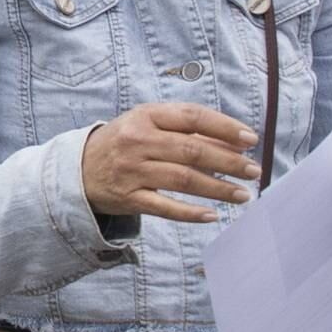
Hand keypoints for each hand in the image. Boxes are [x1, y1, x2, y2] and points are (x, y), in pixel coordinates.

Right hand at [81, 103, 258, 222]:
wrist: (77, 168)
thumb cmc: (123, 142)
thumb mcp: (146, 124)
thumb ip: (184, 129)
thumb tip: (232, 142)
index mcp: (145, 116)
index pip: (192, 117)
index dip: (224, 127)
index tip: (250, 139)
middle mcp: (138, 141)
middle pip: (192, 151)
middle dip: (229, 162)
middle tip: (254, 171)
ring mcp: (132, 171)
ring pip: (183, 180)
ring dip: (218, 189)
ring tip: (243, 195)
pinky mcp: (128, 198)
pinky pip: (165, 208)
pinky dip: (190, 213)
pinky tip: (212, 215)